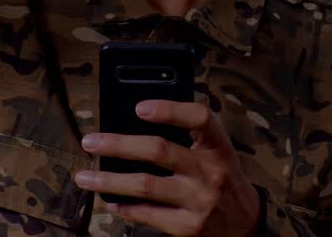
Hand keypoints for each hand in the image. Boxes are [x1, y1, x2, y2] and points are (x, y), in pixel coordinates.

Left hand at [76, 100, 261, 236]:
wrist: (246, 224)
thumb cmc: (221, 178)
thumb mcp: (216, 153)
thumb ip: (187, 138)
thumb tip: (133, 125)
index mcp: (217, 146)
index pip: (199, 118)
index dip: (170, 109)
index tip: (139, 107)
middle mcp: (209, 171)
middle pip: (159, 151)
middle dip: (119, 145)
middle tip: (91, 141)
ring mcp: (198, 201)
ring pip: (146, 186)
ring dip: (110, 181)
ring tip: (85, 177)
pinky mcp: (188, 226)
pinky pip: (148, 215)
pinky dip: (124, 208)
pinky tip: (110, 202)